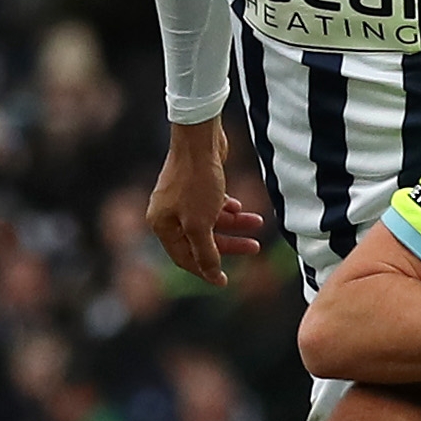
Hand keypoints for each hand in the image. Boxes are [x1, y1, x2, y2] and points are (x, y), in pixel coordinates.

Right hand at [147, 126, 265, 285]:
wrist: (199, 139)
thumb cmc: (196, 182)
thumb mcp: (200, 224)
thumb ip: (206, 252)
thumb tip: (212, 276)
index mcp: (162, 225)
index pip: (185, 258)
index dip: (206, 270)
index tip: (226, 281)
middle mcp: (168, 213)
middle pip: (201, 240)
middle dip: (230, 244)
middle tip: (255, 246)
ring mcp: (181, 199)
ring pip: (211, 222)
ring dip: (235, 224)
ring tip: (258, 221)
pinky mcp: (196, 185)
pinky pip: (213, 206)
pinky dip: (227, 209)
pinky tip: (241, 207)